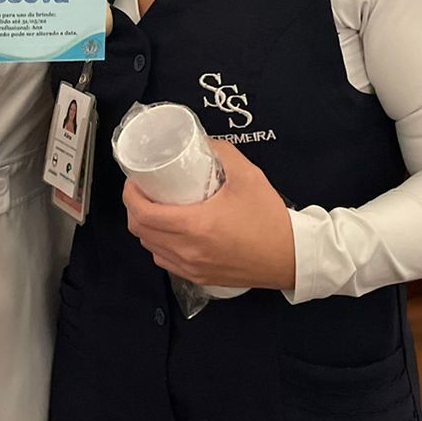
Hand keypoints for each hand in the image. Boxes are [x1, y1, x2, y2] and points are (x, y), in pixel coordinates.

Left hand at [122, 139, 295, 289]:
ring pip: (151, 249)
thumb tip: (204, 141)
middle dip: (134, 208)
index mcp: (195, 226)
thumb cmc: (269, 218)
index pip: (143, 213)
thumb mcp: (248, 176)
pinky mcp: (200, 279)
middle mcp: (188, 251)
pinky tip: (170, 234)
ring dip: (145, 229)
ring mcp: (192, 268)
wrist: (291, 257)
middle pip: (140, 232)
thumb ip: (224, 152)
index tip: (134, 181)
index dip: (130, 195)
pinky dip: (159, 247)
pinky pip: (166, 263)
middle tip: (143, 191)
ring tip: (155, 209)